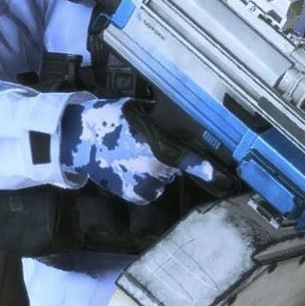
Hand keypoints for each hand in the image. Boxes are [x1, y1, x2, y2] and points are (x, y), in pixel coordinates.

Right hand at [61, 94, 218, 205]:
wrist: (78, 141)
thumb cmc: (106, 120)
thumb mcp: (136, 110)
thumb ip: (159, 119)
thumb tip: (179, 118)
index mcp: (156, 145)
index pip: (189, 159)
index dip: (208, 169)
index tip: (226, 179)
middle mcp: (154, 168)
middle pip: (175, 166)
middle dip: (167, 156)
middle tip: (144, 144)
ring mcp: (145, 184)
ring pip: (163, 179)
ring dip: (155, 170)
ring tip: (132, 156)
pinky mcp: (135, 195)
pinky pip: (150, 189)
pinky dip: (143, 182)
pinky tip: (127, 169)